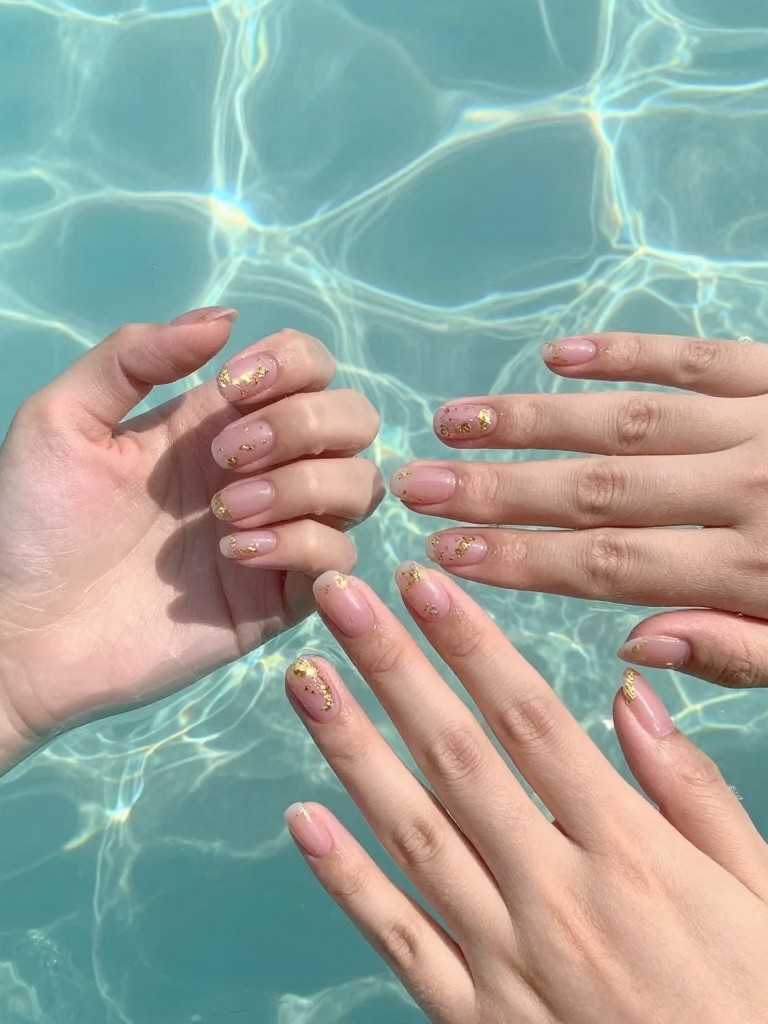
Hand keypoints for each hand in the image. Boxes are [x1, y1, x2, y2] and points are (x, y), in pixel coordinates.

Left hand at [0, 307, 381, 765]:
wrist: (23, 631)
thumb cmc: (36, 521)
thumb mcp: (64, 418)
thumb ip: (135, 356)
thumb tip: (227, 318)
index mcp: (219, 420)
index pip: (310, 365)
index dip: (292, 364)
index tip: (232, 389)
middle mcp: (264, 469)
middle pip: (355, 418)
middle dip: (305, 423)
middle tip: (226, 459)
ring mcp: (278, 532)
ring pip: (360, 486)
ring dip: (303, 486)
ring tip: (224, 514)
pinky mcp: (280, 596)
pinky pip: (338, 556)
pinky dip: (299, 544)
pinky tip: (230, 556)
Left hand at [283, 565, 767, 1023]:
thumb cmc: (756, 999)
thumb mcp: (761, 888)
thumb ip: (692, 788)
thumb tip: (631, 691)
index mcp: (629, 851)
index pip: (530, 720)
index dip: (471, 643)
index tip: (424, 583)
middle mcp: (555, 893)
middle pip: (457, 757)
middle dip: (393, 668)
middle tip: (341, 598)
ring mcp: (505, 959)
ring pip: (413, 833)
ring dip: (351, 750)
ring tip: (304, 679)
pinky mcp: (475, 1019)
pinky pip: (400, 940)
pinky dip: (345, 881)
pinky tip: (300, 820)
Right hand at [390, 332, 767, 688]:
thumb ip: (737, 653)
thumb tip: (637, 647)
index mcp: (757, 569)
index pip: (611, 565)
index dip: (521, 559)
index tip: (444, 553)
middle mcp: (750, 488)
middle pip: (597, 490)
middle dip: (495, 489)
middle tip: (414, 485)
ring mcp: (764, 421)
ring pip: (626, 419)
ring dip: (531, 420)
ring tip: (452, 421)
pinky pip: (693, 355)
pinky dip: (623, 351)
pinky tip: (556, 355)